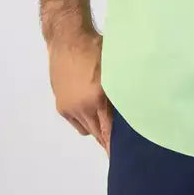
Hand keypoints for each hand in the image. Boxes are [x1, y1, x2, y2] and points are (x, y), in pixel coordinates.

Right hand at [48, 29, 111, 152]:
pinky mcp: (60, 103)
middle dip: (107, 139)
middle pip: (97, 133)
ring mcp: (68, 106)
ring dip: (96, 128)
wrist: (68, 38)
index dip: (114, 145)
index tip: (122, 156)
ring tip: (108, 123)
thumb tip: (133, 106)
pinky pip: (75, 121)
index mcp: (97, 98)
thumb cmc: (97, 48)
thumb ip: (121, 90)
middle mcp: (81, 107)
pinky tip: (93, 112)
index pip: (108, 131)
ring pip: (86, 128)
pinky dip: (84, 120)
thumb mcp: (115, 68)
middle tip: (120, 143)